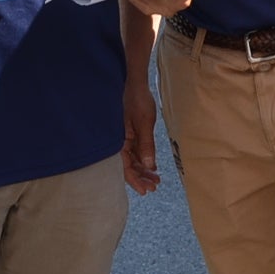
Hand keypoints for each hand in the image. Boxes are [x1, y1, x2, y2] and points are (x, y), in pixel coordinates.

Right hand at [122, 80, 159, 194]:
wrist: (134, 82)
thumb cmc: (137, 100)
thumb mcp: (144, 124)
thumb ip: (146, 146)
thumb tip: (149, 166)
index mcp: (118, 141)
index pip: (125, 168)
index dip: (135, 181)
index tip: (145, 191)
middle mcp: (118, 142)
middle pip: (128, 166)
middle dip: (141, 177)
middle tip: (155, 186)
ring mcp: (123, 138)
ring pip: (132, 159)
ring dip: (143, 169)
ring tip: (156, 178)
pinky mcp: (128, 133)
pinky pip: (134, 151)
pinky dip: (143, 159)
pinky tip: (152, 166)